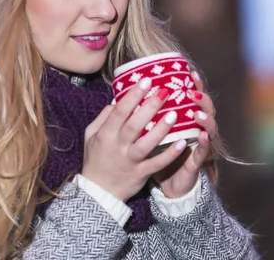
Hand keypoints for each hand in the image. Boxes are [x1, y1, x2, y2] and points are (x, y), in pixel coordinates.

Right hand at [82, 78, 189, 202]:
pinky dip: (170, 154)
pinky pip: (157, 163)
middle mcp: (118, 146)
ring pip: (147, 144)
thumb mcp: (90, 135)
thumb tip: (116, 100)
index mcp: (106, 134)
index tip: (145, 80)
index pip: (120, 111)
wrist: (98, 192)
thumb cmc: (95, 158)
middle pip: (135, 125)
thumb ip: (103, 117)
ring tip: (175, 114)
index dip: (133, 95)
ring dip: (161, 129)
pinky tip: (183, 142)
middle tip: (164, 91)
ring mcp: (130, 161)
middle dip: (150, 107)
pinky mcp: (141, 174)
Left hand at [152, 71, 217, 198]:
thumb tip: (130, 93)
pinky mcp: (198, 161)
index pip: (192, 97)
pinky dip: (205, 143)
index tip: (190, 72)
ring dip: (206, 119)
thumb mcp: (151, 131)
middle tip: (193, 92)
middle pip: (205, 108)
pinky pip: (204, 151)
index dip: (194, 84)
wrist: (168, 183)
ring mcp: (200, 143)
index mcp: (184, 117)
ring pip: (210, 128)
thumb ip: (146, 113)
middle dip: (202, 99)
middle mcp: (196, 128)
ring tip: (198, 114)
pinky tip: (202, 136)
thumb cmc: (158, 153)